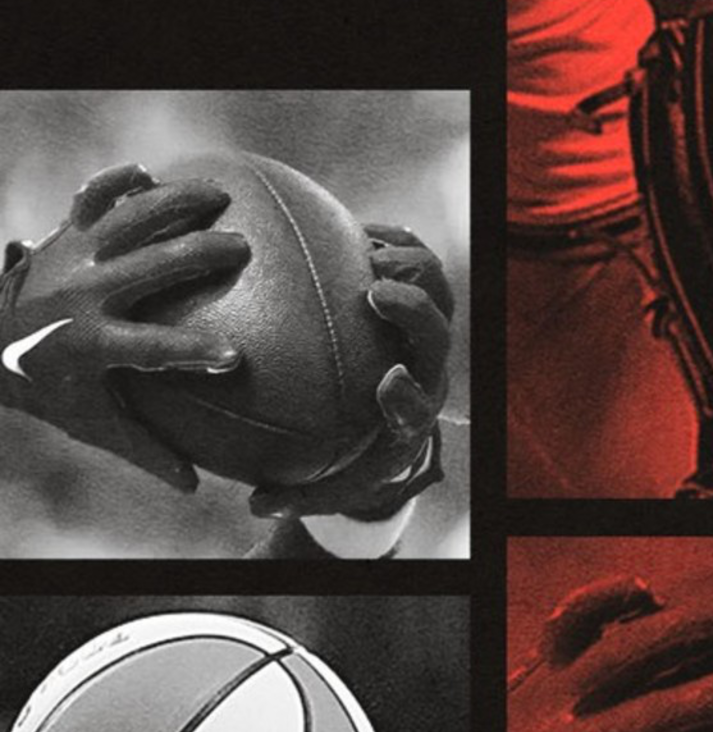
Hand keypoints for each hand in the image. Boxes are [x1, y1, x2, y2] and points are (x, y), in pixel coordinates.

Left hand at [0, 163, 253, 490]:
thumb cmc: (47, 386)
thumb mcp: (91, 422)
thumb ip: (145, 449)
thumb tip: (196, 486)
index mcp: (92, 342)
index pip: (152, 349)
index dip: (192, 353)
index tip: (233, 358)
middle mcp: (84, 294)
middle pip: (151, 267)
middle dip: (199, 255)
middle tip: (242, 251)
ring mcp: (74, 256)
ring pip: (130, 220)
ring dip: (176, 203)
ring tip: (220, 196)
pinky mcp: (66, 234)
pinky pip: (92, 199)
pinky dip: (115, 183)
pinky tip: (147, 174)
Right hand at [250, 223, 452, 520]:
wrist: (394, 416)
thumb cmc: (358, 454)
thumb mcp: (333, 482)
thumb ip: (299, 494)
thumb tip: (255, 503)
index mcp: (407, 413)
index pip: (416, 406)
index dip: (407, 394)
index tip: (386, 381)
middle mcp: (426, 366)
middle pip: (436, 333)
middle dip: (414, 312)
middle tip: (376, 292)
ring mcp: (425, 328)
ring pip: (437, 288)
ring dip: (408, 266)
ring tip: (365, 249)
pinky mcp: (419, 293)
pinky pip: (416, 255)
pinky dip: (393, 239)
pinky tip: (353, 228)